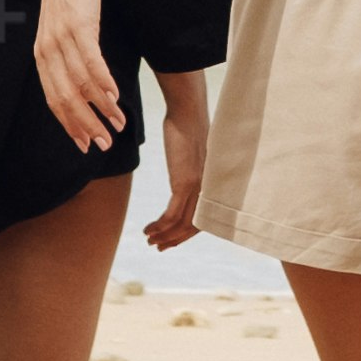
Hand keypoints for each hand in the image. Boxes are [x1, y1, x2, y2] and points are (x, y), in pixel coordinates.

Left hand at [35, 0, 120, 152]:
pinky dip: (103, 83)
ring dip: (101, 109)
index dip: (70, 125)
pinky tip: (115, 97)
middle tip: (104, 145)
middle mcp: (48, 51)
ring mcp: (62, 39)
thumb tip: (85, 83)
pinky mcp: (79, 26)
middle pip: (66, 99)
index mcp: (42, 56)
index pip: (55, 100)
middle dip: (86, 126)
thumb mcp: (64, 28)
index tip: (86, 144)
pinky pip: (91, 62)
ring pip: (81, 85)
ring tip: (119, 124)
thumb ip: (69, 55)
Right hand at [145, 70, 208, 254]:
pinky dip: (159, 226)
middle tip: (159, 247)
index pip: (201, 220)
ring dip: (163, 236)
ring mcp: (197, 188)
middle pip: (192, 227)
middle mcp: (207, 190)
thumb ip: (192, 168)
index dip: (186, 234)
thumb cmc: (189, 128)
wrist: (188, 112)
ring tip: (150, 240)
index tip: (171, 241)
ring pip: (181, 224)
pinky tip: (149, 229)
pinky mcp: (184, 183)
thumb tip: (186, 169)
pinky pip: (171, 214)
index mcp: (211, 186)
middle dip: (174, 240)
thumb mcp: (193, 154)